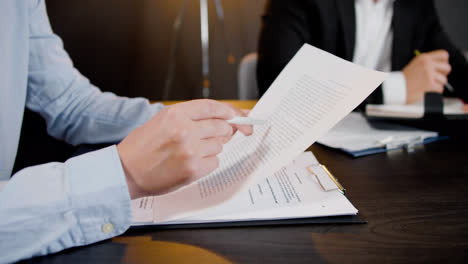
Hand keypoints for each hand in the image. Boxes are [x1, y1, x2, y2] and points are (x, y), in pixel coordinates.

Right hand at [117, 99, 252, 198]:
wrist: (126, 173)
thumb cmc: (141, 148)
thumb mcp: (161, 121)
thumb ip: (189, 117)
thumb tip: (221, 120)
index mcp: (175, 114)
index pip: (212, 107)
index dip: (228, 111)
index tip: (235, 115)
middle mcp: (184, 130)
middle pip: (221, 126)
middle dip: (222, 131)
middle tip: (213, 136)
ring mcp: (190, 150)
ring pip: (219, 145)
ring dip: (211, 148)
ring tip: (190, 152)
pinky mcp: (193, 169)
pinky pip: (215, 162)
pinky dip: (207, 163)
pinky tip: (190, 163)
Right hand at [403, 50, 451, 103]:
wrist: (396, 88)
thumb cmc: (403, 79)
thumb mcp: (415, 65)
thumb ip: (427, 63)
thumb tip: (440, 66)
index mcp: (424, 58)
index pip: (444, 55)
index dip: (444, 62)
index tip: (440, 67)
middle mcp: (427, 64)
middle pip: (447, 67)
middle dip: (443, 74)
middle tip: (436, 78)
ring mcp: (429, 74)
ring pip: (444, 80)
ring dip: (438, 84)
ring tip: (427, 85)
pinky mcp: (430, 84)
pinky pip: (440, 88)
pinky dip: (435, 91)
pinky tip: (427, 90)